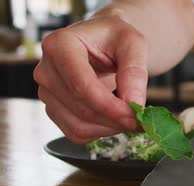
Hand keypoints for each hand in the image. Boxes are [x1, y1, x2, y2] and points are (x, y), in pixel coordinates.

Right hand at [33, 10, 147, 142]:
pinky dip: (100, 132)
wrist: (104, 43)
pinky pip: (76, 133)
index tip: (136, 116)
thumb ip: (135, 71)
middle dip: (115, 119)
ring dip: (110, 128)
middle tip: (141, 119)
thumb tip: (134, 104)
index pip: (82, 86)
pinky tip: (114, 119)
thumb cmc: (115, 39)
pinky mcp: (53, 109)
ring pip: (78, 126)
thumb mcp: (133, 43)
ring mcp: (47, 92)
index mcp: (59, 45)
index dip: (110, 107)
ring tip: (129, 116)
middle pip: (82, 109)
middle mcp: (46, 70)